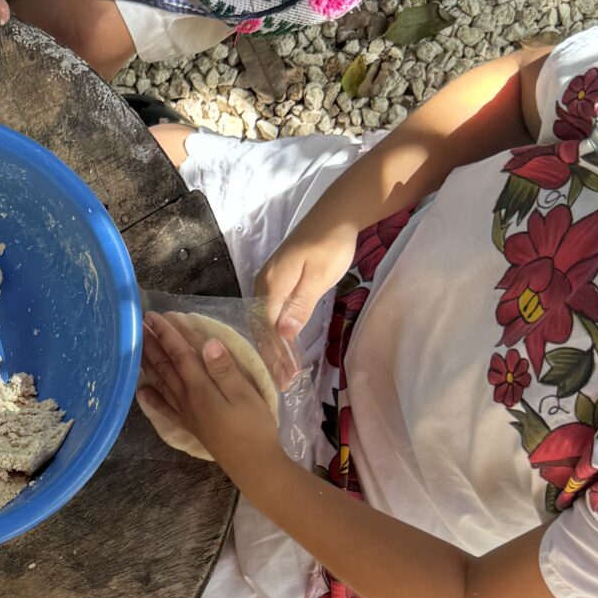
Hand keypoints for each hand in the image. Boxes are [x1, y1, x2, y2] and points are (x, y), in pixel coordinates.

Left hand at [141, 312, 289, 482]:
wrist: (253, 465)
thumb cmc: (254, 427)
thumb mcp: (245, 394)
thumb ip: (224, 369)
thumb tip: (207, 342)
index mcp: (200, 387)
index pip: (179, 354)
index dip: (166, 334)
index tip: (153, 316)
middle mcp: (187, 399)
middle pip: (165, 367)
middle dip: (152, 344)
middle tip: (137, 326)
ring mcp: (187, 414)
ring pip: (161, 384)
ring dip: (148, 365)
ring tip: (135, 350)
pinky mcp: (191, 426)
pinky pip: (165, 409)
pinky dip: (152, 400)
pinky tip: (142, 393)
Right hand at [254, 218, 355, 386]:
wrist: (336, 214)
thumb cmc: (331, 244)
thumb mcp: (320, 276)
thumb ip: (300, 305)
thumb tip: (283, 334)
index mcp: (272, 284)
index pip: (268, 328)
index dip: (275, 355)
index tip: (283, 379)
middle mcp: (263, 283)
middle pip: (261, 327)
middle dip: (270, 355)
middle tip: (281, 383)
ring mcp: (268, 280)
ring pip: (264, 320)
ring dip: (272, 346)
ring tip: (280, 370)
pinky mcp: (277, 278)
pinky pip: (270, 311)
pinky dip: (275, 330)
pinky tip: (280, 344)